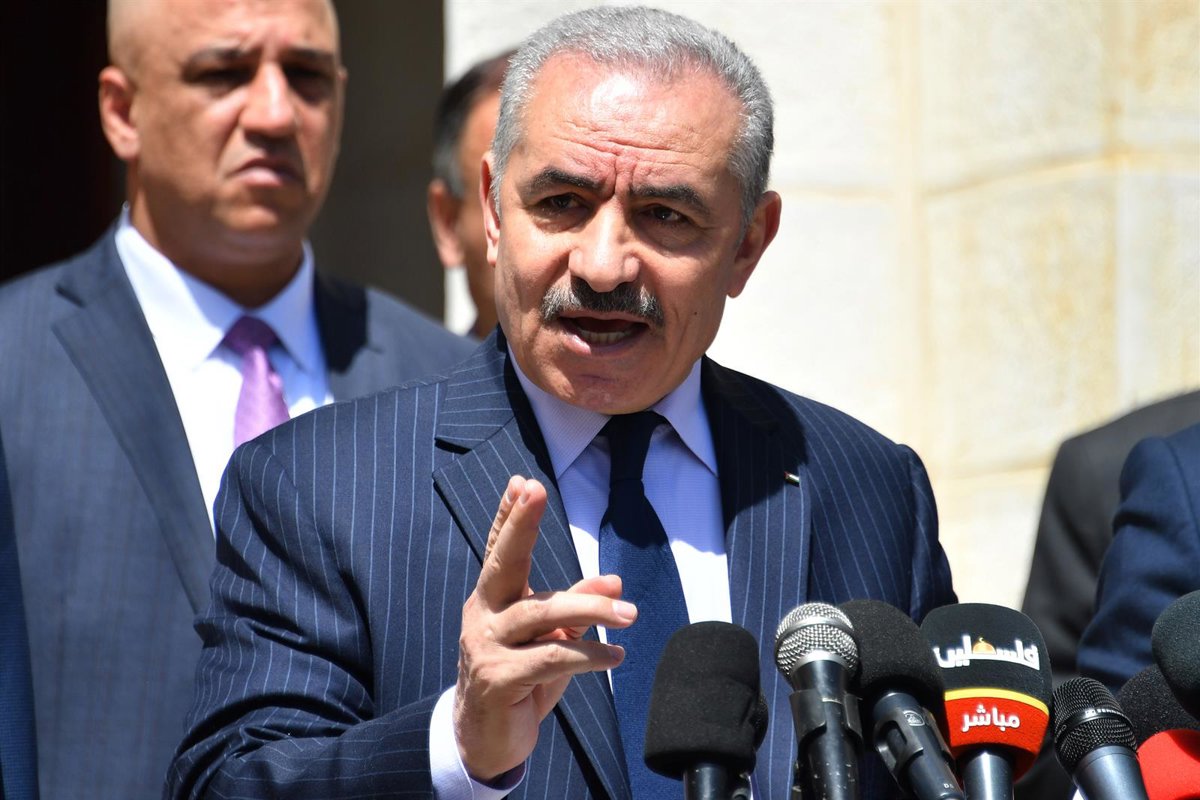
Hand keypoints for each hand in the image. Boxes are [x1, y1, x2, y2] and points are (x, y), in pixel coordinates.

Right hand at [453, 475, 635, 780]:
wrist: (487, 740)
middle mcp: (484, 615)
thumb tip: (614, 583)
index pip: (500, 550)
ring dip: (590, 612)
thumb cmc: (522, 680)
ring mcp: (486, 646)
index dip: (509, 516)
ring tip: (629, 616)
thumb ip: (578, 608)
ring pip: (542, 614)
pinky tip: (615, 657)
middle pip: (504, 563)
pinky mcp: (498, 679)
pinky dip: (587, 656)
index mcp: (493, 600)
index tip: (522, 482)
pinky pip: (550, 658)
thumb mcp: (553, 639)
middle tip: (537, 491)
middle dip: (521, 524)